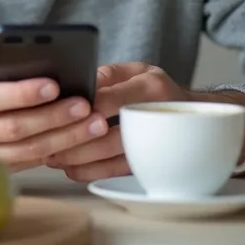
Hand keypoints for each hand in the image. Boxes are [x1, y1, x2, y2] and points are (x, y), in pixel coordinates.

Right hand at [0, 48, 109, 171]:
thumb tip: (33, 55)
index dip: (22, 94)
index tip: (53, 85)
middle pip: (12, 129)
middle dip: (53, 117)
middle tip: (84, 105)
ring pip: (25, 151)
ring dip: (63, 138)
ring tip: (92, 124)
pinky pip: (28, 163)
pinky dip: (56, 151)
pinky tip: (80, 139)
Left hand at [45, 62, 189, 182]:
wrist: (196, 116)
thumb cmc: (157, 90)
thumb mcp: (137, 71)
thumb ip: (109, 74)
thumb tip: (80, 80)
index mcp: (150, 86)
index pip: (113, 98)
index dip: (84, 108)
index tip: (58, 112)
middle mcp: (155, 115)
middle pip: (111, 134)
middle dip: (76, 140)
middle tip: (47, 141)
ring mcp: (156, 143)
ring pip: (113, 157)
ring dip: (80, 160)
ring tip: (52, 157)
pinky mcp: (151, 162)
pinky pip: (118, 171)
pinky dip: (93, 173)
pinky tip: (72, 169)